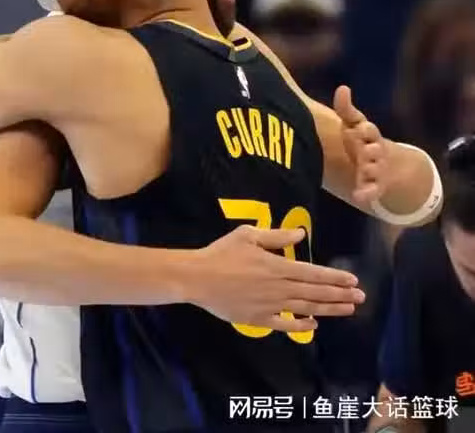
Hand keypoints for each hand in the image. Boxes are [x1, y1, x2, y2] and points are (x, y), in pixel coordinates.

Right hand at [188, 225, 364, 331]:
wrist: (197, 278)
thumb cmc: (221, 253)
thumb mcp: (247, 235)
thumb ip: (276, 236)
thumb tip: (301, 234)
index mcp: (277, 266)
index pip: (314, 273)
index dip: (335, 278)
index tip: (354, 281)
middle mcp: (278, 288)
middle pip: (315, 293)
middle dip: (340, 295)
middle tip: (361, 298)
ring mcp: (270, 306)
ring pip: (306, 309)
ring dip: (329, 310)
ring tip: (347, 309)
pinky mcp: (259, 319)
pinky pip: (285, 325)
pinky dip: (302, 325)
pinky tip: (314, 324)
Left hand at [334, 85, 388, 204]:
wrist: (388, 166)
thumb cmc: (362, 140)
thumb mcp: (354, 124)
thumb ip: (346, 109)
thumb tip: (343, 88)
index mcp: (369, 135)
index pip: (369, 129)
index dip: (364, 129)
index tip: (358, 128)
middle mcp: (374, 151)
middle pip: (375, 149)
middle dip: (370, 148)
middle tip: (364, 149)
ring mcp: (376, 169)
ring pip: (374, 168)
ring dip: (370, 167)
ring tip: (365, 167)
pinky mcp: (374, 186)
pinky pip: (372, 191)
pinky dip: (366, 194)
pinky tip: (359, 196)